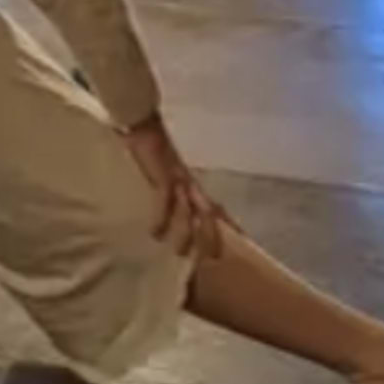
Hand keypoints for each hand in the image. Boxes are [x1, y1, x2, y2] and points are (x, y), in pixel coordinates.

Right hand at [122, 116, 224, 259]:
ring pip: (189, 212)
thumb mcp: (165, 171)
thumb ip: (172, 186)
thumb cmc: (151, 148)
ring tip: (179, 253)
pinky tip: (155, 234)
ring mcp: (178, 179)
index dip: (228, 223)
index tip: (240, 241)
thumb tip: (171, 203)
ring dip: (186, 234)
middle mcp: (190, 182)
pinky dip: (161, 219)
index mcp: (192, 182)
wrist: (142, 124)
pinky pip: (165, 202)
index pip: (215, 206)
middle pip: (209, 213)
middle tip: (213, 259)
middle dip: (212, 236)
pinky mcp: (164, 176)